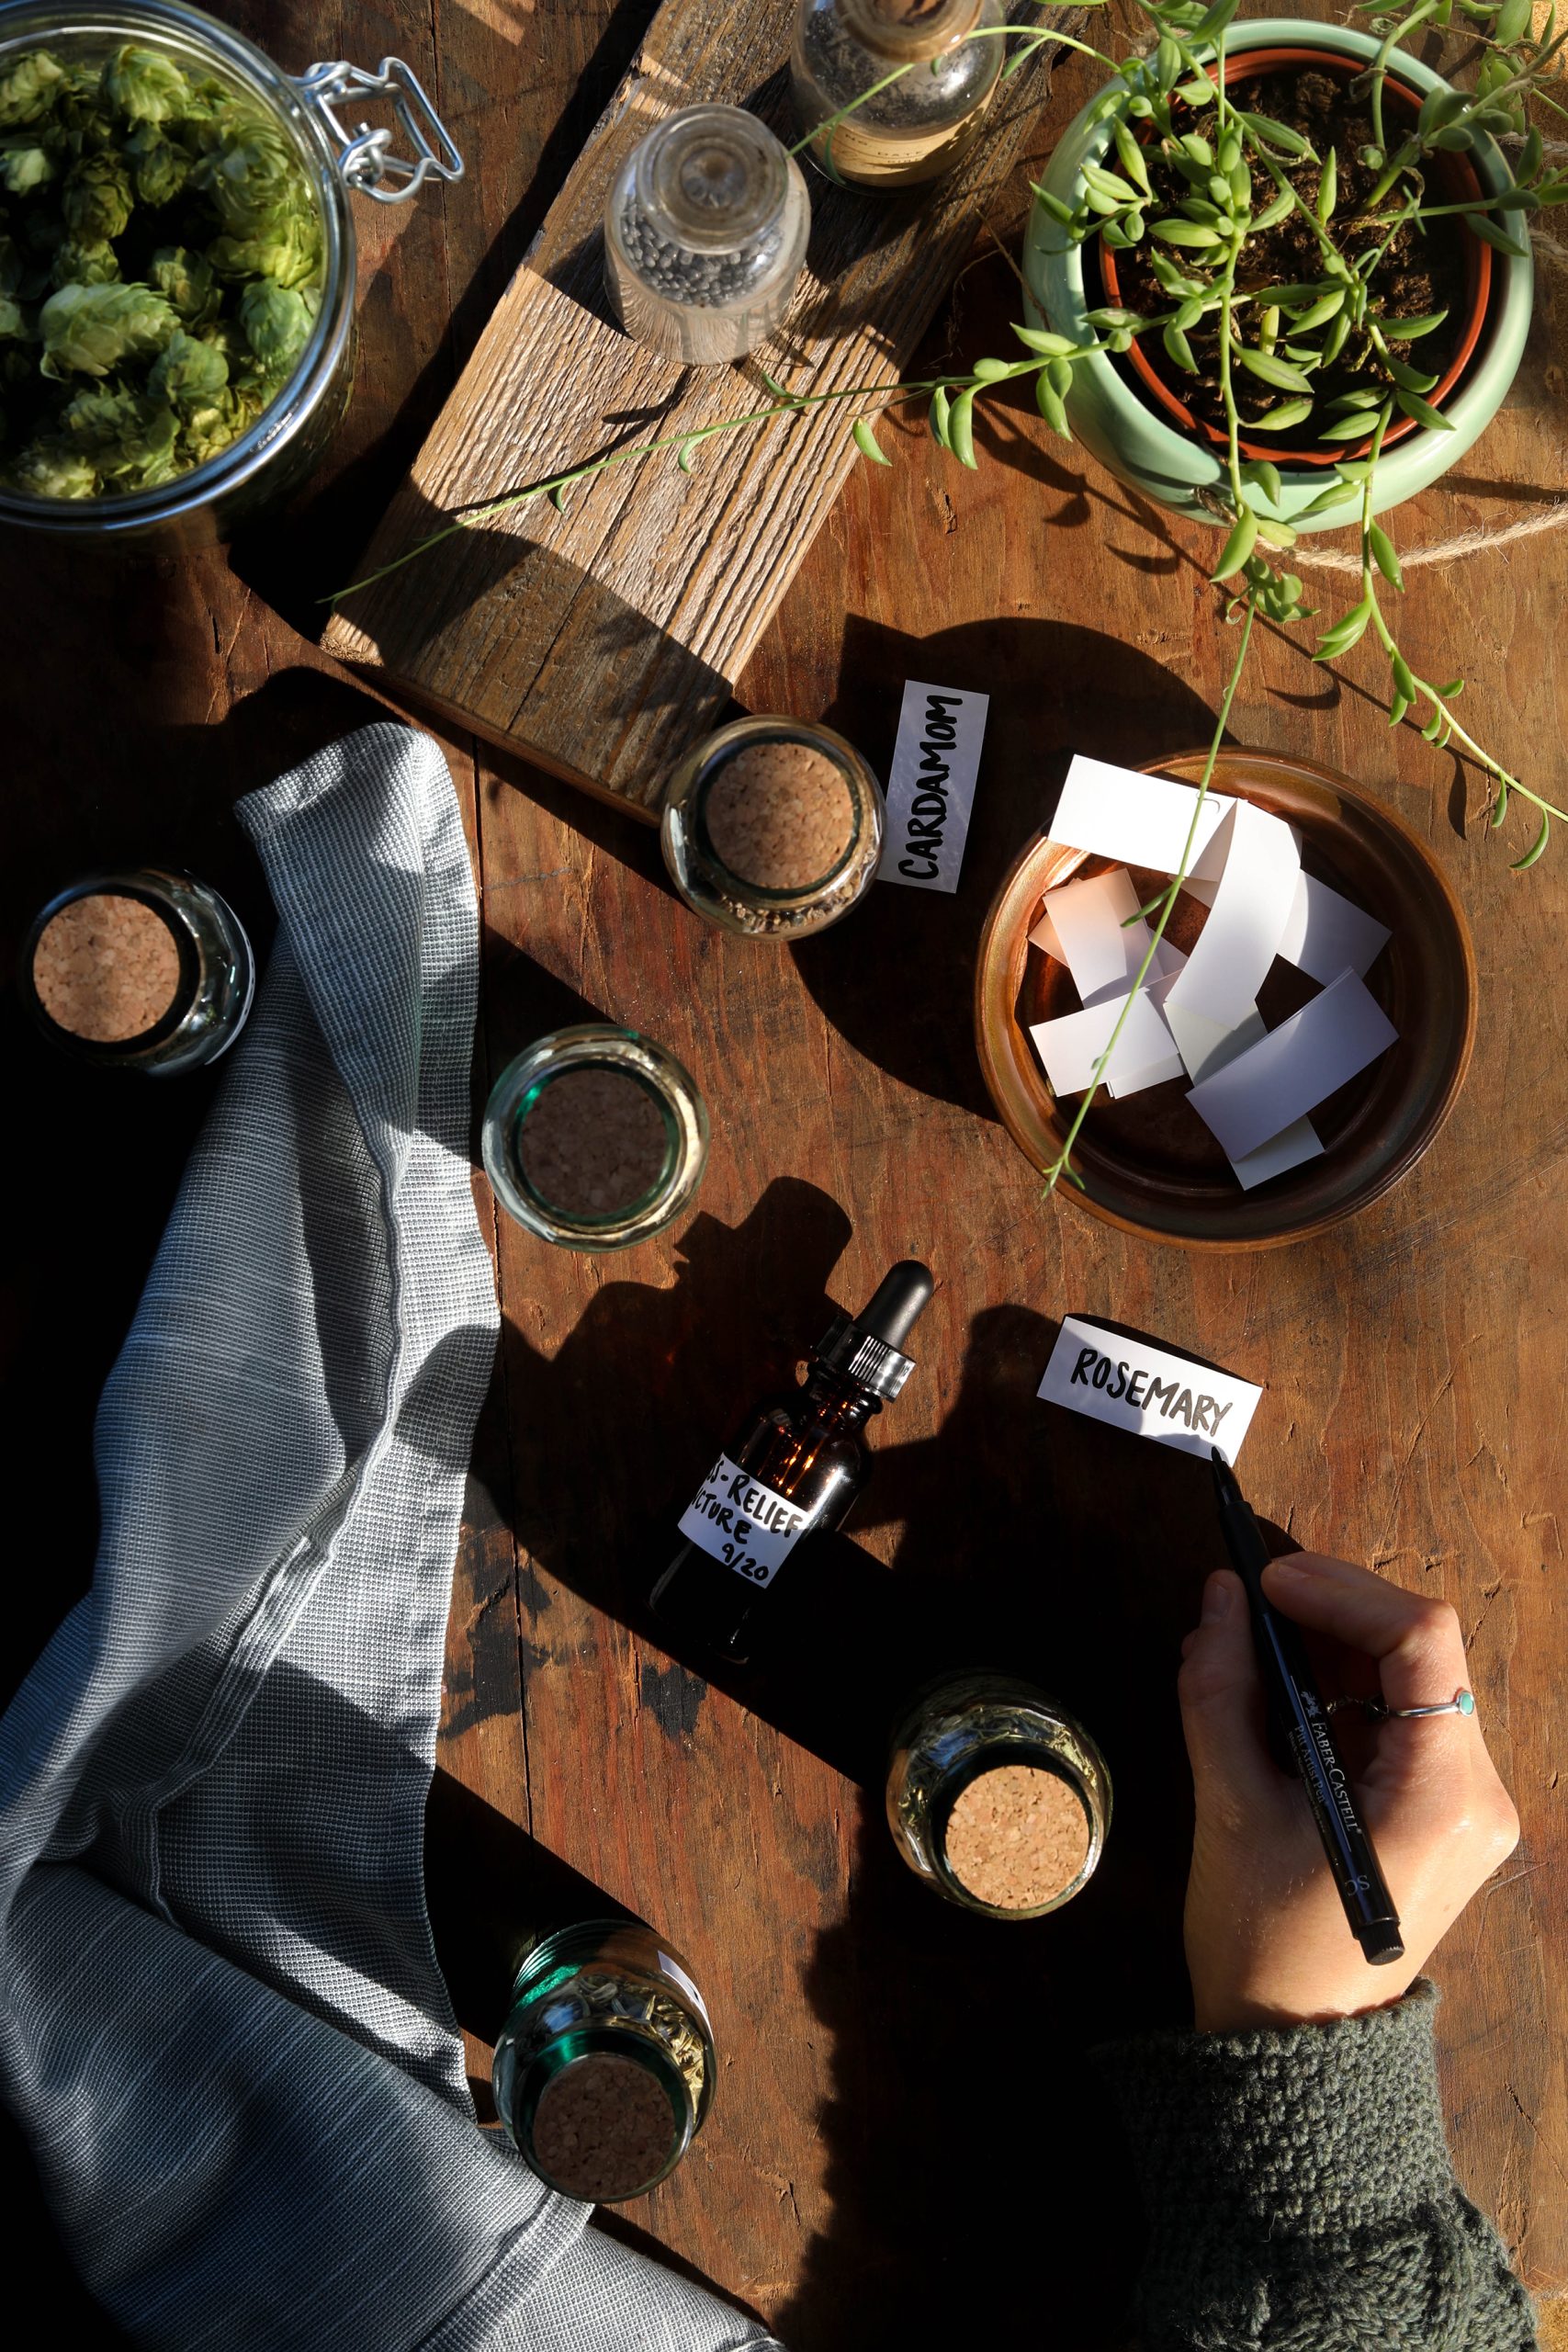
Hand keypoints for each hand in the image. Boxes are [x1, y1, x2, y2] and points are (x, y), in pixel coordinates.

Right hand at [1178, 1552, 1519, 2032]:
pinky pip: (1400, 1720)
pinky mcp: (1442, 1816)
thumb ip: (1222, 1690)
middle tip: (1251, 1600)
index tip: (1266, 1582)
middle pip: (1422, 1653)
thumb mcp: (1231, 1809)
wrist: (1293, 2044)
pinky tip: (1281, 1688)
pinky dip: (1341, 1689)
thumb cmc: (1262, 1942)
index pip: (1422, 1640)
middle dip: (1333, 1610)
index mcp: (1443, 1797)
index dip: (1342, 1591)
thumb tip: (1219, 1597)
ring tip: (1252, 1643)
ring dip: (1332, 1646)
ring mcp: (1467, 1807)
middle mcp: (1478, 1795)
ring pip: (1410, 1680)